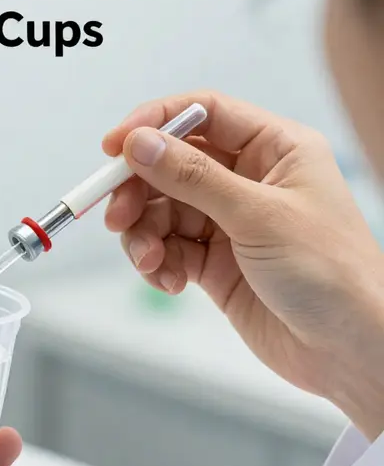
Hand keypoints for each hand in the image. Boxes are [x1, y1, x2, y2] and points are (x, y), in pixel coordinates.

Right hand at [103, 91, 383, 440]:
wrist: (350, 352)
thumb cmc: (332, 275)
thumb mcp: (258, 216)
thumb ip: (192, 177)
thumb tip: (140, 144)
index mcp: (274, 148)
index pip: (202, 113)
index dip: (153, 124)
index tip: (114, 147)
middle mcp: (248, 179)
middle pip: (170, 164)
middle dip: (138, 190)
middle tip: (118, 216)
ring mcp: (228, 220)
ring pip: (161, 209)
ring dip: (144, 235)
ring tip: (150, 262)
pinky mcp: (214, 260)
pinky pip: (167, 247)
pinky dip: (157, 262)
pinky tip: (169, 282)